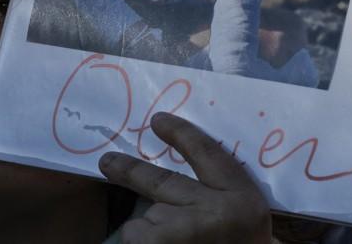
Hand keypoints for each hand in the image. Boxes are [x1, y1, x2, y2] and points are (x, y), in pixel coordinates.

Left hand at [99, 111, 271, 243]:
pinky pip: (135, 237)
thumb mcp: (245, 221)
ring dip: (148, 230)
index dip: (181, 133)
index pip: (207, 153)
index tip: (158, 120)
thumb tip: (177, 185)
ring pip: (146, 218)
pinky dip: (140, 243)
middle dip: (130, 170)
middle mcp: (213, 211)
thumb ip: (218, 199)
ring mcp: (184, 231)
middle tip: (107, 162)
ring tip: (168, 242)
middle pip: (162, 180)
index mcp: (242, 199)